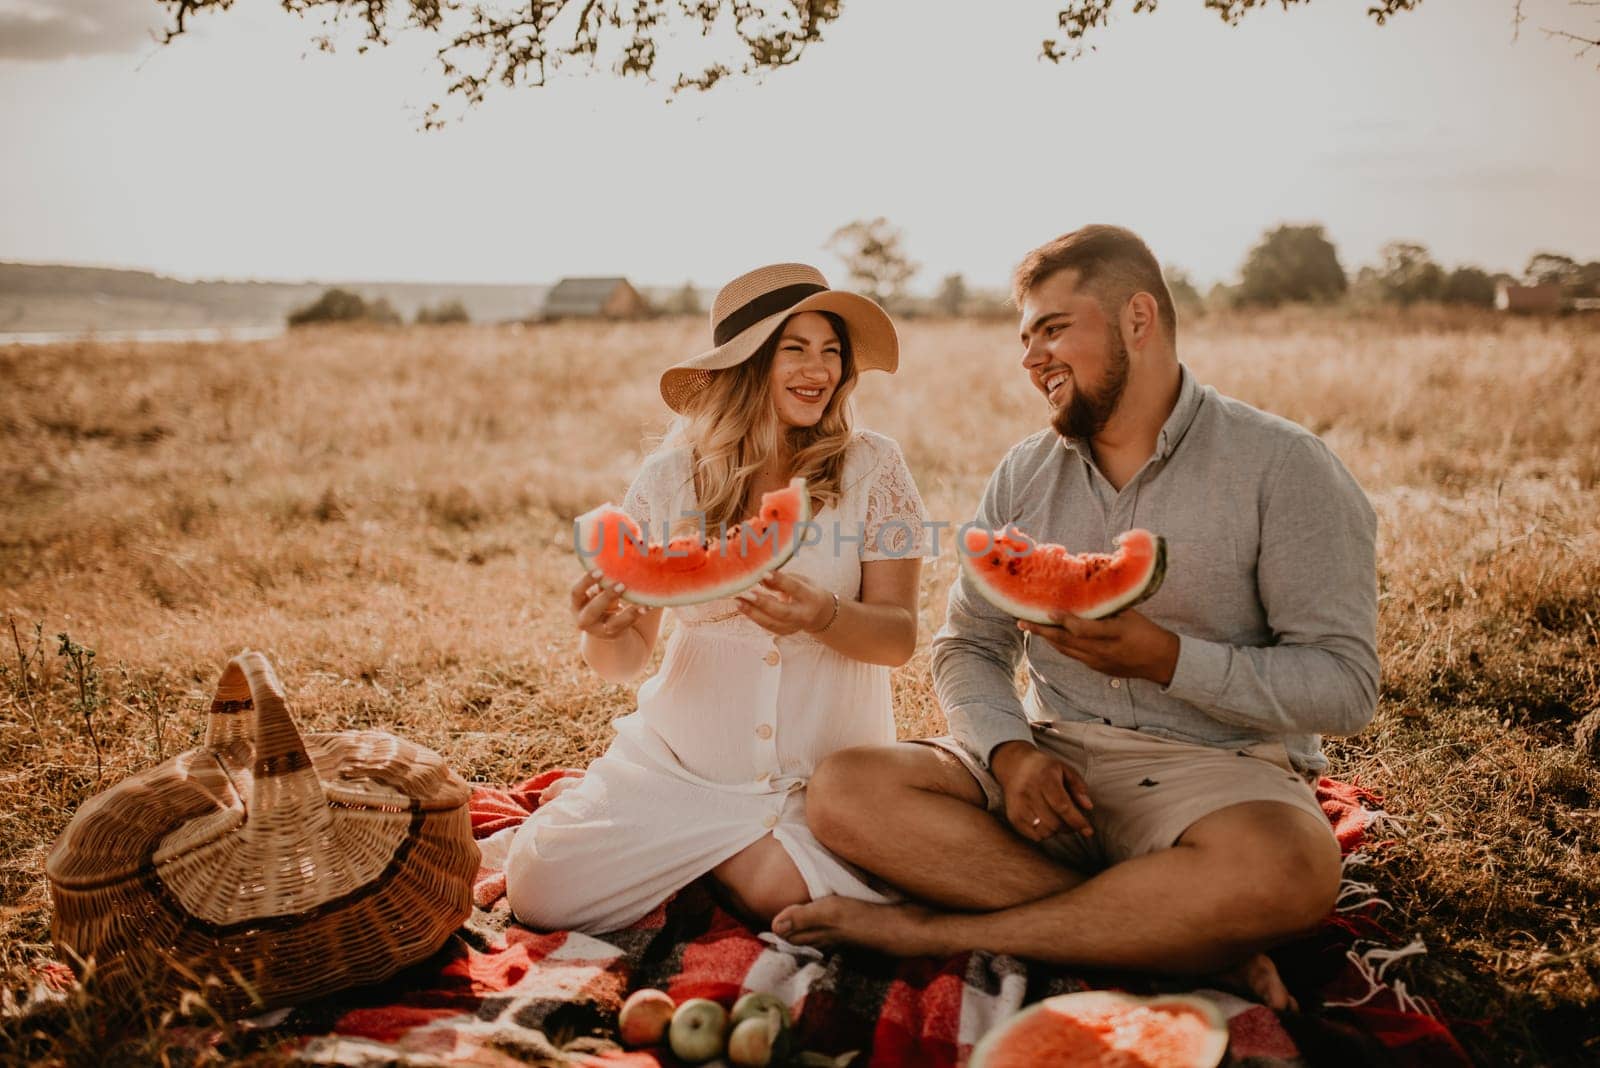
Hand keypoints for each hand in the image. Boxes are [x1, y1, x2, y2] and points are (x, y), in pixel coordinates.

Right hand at [569, 568, 645, 639]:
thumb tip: (617, 553)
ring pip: (613, 624)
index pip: (576, 592)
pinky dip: (638, 615)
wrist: (603, 625)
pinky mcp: (614, 634)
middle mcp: (583, 619)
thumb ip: (603, 579)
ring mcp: (599, 630)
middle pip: (592, 610)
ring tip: (642, 603)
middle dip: (606, 598)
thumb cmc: (601, 599)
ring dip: (628, 613)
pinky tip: (648, 607)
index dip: (586, 582)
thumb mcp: (598, 590)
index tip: (599, 571)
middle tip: (621, 585)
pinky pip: (627, 626)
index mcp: (577, 603)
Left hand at [735, 570, 834, 636]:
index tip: (763, 574)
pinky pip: (767, 626)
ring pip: (771, 623)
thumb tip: (761, 577)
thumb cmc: (808, 592)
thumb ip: (782, 580)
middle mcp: (803, 615)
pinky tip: (742, 607)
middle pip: (782, 611)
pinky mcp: (784, 632)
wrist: (821, 615)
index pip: (795, 589)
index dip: (780, 581)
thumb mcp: (801, 581)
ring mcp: (793, 627)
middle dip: (762, 603)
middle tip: (745, 594)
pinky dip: (753, 617)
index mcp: (811, 598)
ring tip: (737, 601)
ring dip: (752, 612)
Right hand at [989, 740, 1093, 840]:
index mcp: (1044, 778)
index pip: (1062, 806)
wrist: (1015, 766)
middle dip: (1069, 827)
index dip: (1077, 821)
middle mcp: (1029, 792)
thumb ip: (1078, 786)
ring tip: (1058, 819)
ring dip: (1056, 831)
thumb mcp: (1065, 770)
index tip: (1088, 831)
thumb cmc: (1045, 769)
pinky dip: (1044, 834)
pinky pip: (1034, 836)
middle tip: (1073, 821)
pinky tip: (1045, 822)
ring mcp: (1018, 805)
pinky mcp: (1013, 816)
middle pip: (1054, 822)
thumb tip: (1088, 807)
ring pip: (1044, 832)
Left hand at [1018, 609, 1179, 685]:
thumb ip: (1107, 605)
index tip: (1049, 611)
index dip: (1065, 621)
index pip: (1084, 630)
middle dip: (1042, 631)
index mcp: (1115, 633)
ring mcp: (1098, 662)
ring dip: (1046, 638)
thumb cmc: (1146, 632)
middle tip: (1022, 621)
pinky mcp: (1097, 668)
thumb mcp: (1131, 614)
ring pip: (1066, 650)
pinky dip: (1059, 645)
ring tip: (1029, 627)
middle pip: (1067, 642)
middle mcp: (1103, 651)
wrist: (1160, 661)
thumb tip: (1085, 589)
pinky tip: (1049, 636)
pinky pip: (1073, 655)